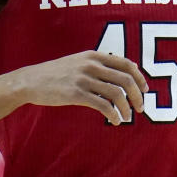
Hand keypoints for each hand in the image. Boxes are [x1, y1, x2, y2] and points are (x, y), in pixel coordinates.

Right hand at [16, 50, 148, 124]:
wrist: (31, 80)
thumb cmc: (56, 74)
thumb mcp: (78, 62)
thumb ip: (97, 66)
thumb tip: (120, 77)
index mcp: (94, 56)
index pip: (127, 64)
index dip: (139, 78)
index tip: (144, 90)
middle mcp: (91, 65)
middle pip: (126, 79)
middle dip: (138, 95)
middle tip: (140, 107)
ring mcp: (84, 79)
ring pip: (117, 94)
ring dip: (127, 108)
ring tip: (127, 117)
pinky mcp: (76, 94)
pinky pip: (103, 105)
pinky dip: (113, 114)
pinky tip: (115, 121)